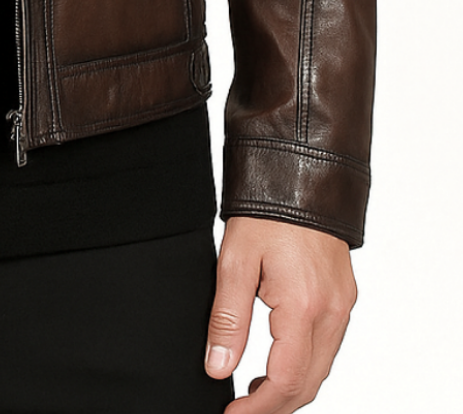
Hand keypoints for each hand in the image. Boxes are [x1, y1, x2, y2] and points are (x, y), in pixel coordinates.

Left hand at [205, 216, 356, 410]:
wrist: (301, 172)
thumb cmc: (266, 211)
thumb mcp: (234, 261)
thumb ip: (227, 319)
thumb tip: (218, 368)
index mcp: (304, 307)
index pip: (286, 380)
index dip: (259, 407)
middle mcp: (332, 311)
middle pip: (309, 383)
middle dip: (275, 405)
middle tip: (241, 411)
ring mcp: (342, 304)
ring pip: (321, 368)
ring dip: (291, 388)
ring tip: (254, 392)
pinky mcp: (344, 296)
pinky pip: (328, 346)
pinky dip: (305, 365)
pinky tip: (278, 362)